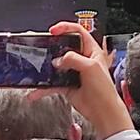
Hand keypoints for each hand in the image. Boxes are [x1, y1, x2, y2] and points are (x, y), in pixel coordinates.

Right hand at [30, 22, 132, 139]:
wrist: (102, 111)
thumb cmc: (104, 89)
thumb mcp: (90, 67)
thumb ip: (73, 59)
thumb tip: (58, 60)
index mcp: (92, 51)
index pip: (79, 32)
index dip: (66, 28)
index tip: (53, 31)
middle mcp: (82, 60)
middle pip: (64, 47)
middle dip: (52, 47)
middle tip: (43, 47)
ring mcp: (73, 72)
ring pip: (55, 65)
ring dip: (45, 68)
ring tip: (37, 68)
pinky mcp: (66, 85)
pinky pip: (51, 84)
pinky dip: (42, 88)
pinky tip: (35, 92)